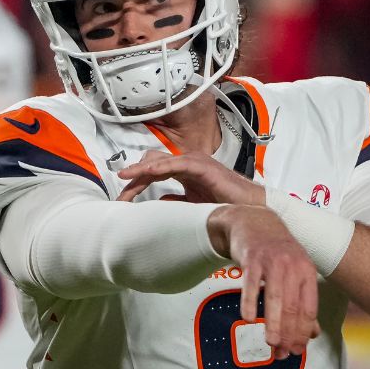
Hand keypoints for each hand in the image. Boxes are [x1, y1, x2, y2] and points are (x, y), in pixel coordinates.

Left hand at [117, 150, 263, 204]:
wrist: (248, 207)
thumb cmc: (225, 204)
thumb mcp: (193, 204)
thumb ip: (176, 200)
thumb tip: (160, 202)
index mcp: (183, 171)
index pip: (153, 172)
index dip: (136, 184)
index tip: (123, 199)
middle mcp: (186, 163)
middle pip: (151, 164)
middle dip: (134, 178)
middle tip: (120, 197)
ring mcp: (193, 161)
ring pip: (159, 161)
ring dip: (140, 171)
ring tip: (124, 180)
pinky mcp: (200, 165)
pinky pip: (174, 163)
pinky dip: (158, 167)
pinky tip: (146, 173)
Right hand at [206, 205, 318, 359]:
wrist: (254, 220)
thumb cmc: (277, 251)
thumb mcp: (296, 272)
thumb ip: (304, 302)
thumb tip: (312, 333)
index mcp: (307, 271)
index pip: (308, 308)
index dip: (303, 332)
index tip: (297, 350)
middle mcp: (293, 266)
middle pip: (292, 307)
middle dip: (288, 334)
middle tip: (282, 353)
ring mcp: (272, 261)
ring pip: (275, 299)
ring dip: (273, 324)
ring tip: (271, 343)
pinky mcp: (251, 259)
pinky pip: (251, 285)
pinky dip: (250, 303)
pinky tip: (248, 319)